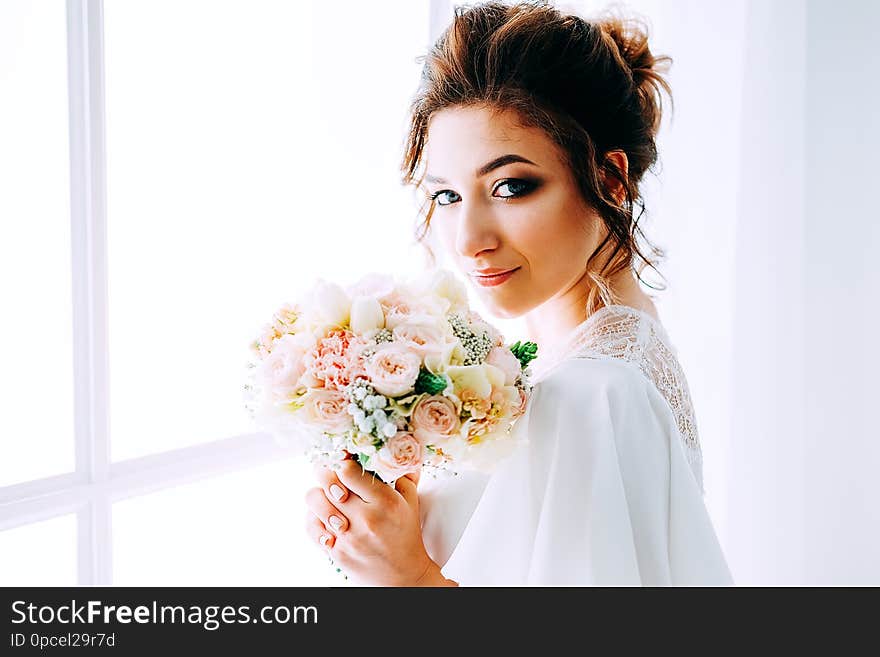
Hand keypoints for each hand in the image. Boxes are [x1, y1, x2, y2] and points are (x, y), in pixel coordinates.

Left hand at [303, 459, 454, 585]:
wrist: (403, 576)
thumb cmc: (405, 533)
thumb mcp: (410, 501)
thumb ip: (401, 473)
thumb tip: (394, 447)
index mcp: (386, 502)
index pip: (349, 471)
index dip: (341, 461)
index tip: (343, 459)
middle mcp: (366, 518)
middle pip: (328, 482)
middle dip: (325, 473)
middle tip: (330, 473)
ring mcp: (348, 537)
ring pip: (315, 502)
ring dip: (319, 495)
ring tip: (329, 497)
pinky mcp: (336, 552)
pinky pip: (311, 526)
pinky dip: (314, 517)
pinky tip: (325, 516)